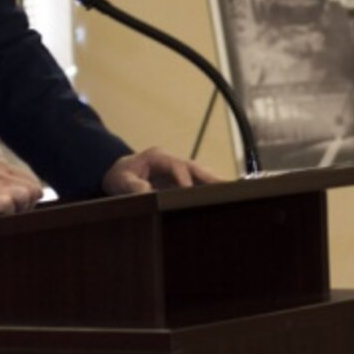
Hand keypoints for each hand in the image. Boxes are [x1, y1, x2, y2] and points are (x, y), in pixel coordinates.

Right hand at [0, 158, 44, 223]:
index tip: (20, 207)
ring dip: (20, 210)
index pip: (32, 181)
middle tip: (14, 214)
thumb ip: (5, 184)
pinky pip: (9, 205)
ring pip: (25, 196)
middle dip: (29, 205)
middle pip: (33, 190)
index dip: (31, 198)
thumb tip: (27, 198)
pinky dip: (8, 215)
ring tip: (6, 216)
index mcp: (0, 166)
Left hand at [103, 146, 222, 195]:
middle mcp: (171, 161)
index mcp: (157, 157)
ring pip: (200, 174)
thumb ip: (132, 185)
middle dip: (209, 177)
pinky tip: (225, 196)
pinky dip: (210, 188)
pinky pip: (198, 182)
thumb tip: (146, 191)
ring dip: (215, 182)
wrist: (120, 173)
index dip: (184, 178)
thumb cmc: (120, 176)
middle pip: (194, 167)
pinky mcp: (181, 179)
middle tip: (225, 186)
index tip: (189, 191)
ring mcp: (178, 169)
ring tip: (233, 192)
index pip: (175, 165)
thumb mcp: (121, 180)